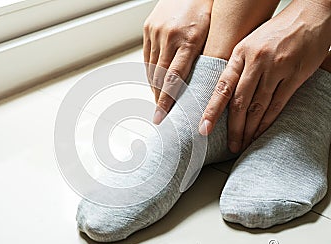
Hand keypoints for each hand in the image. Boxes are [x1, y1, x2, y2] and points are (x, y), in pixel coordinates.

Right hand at [143, 0, 212, 123]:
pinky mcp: (148, 28)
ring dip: (154, 86)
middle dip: (159, 98)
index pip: (174, 78)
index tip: (160, 117)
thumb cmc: (208, 9)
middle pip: (160, 76)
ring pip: (151, 68)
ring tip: (159, 101)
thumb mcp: (212, 34)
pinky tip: (156, 81)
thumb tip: (200, 88)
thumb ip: (205, 59)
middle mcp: (168, 36)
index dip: (166, 100)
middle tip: (159, 115)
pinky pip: (146, 56)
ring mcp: (155, 31)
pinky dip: (151, 71)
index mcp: (189, 39)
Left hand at [199, 0, 330, 152]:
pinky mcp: (296, 75)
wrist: (311, 13)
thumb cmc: (277, 31)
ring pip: (258, 106)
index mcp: (240, 53)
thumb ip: (237, 67)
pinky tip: (260, 133)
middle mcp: (256, 61)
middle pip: (239, 102)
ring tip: (243, 143)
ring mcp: (276, 68)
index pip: (222, 87)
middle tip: (229, 145)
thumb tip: (224, 94)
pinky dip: (267, 122)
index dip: (212, 110)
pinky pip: (278, 104)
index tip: (204, 128)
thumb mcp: (250, 43)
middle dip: (232, 128)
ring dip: (249, 129)